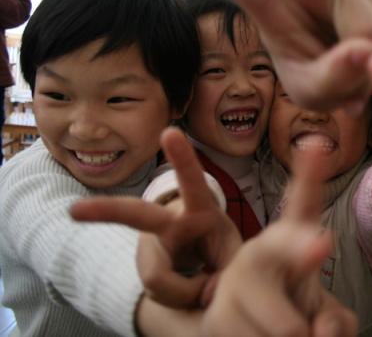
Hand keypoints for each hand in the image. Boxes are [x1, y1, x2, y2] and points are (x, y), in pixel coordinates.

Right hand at [71, 127, 241, 307]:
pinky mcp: (148, 271)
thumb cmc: (220, 246)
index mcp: (199, 210)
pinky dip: (182, 299)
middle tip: (74, 211)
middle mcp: (169, 224)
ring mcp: (152, 249)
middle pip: (136, 216)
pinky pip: (161, 295)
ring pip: (158, 279)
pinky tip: (192, 291)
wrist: (204, 263)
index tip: (169, 132)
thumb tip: (209, 292)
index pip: (192, 183)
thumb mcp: (236, 252)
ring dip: (187, 292)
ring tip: (207, 288)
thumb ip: (229, 269)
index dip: (182, 159)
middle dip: (106, 211)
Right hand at [202, 147, 357, 335]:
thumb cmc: (297, 320)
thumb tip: (316, 331)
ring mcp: (233, 283)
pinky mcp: (215, 317)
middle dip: (302, 255)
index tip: (316, 145)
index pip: (303, 207)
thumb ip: (335, 325)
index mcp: (288, 245)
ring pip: (288, 328)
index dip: (310, 177)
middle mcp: (258, 254)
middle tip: (316, 264)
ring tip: (281, 335)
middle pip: (281, 246)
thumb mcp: (327, 319)